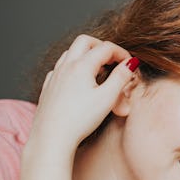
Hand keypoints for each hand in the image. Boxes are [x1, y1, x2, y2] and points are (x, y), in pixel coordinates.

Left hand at [30, 34, 136, 151]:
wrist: (52, 137)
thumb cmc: (80, 120)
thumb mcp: (107, 98)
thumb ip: (120, 78)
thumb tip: (130, 64)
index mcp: (81, 66)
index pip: (105, 48)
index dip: (121, 53)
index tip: (131, 64)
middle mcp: (66, 66)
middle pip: (85, 41)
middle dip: (102, 46)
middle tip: (113, 59)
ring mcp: (55, 75)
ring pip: (71, 52)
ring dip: (87, 54)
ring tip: (99, 69)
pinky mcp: (49, 87)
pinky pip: (60, 67)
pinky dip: (73, 66)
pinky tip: (79, 81)